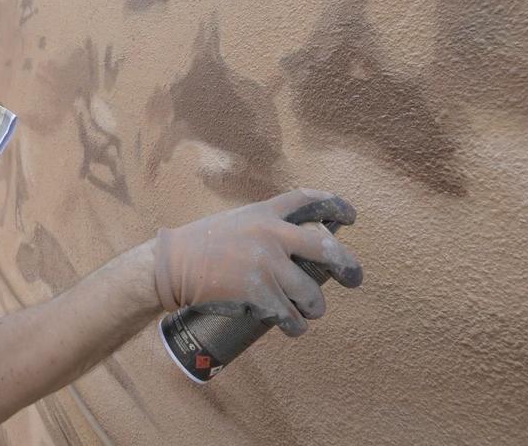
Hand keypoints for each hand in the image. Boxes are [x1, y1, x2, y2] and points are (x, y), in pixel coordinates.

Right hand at [154, 189, 361, 335]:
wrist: (173, 265)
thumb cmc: (201, 243)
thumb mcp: (237, 221)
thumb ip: (265, 226)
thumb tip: (298, 243)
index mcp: (265, 213)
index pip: (308, 200)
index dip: (335, 205)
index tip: (351, 216)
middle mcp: (272, 235)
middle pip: (326, 249)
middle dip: (349, 267)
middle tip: (354, 278)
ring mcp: (267, 265)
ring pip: (311, 293)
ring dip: (314, 306)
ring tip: (310, 311)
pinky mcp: (259, 293)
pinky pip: (290, 315)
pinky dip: (295, 325)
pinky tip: (294, 327)